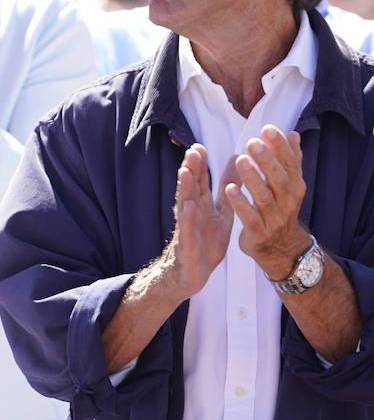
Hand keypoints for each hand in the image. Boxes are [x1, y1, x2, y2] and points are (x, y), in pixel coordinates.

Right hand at [159, 144, 230, 300]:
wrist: (192, 273)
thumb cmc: (205, 241)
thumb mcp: (220, 212)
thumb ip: (226, 189)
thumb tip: (235, 163)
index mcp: (201, 204)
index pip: (199, 180)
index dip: (199, 164)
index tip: (200, 147)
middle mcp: (191, 212)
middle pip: (190, 187)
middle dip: (191, 170)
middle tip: (193, 152)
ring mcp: (187, 226)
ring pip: (185, 203)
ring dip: (185, 188)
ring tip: (186, 172)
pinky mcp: (187, 243)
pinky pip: (187, 229)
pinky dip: (188, 217)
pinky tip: (190, 206)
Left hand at [228, 125, 311, 280]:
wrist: (281, 249)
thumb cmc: (281, 209)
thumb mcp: (288, 186)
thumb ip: (289, 161)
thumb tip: (293, 134)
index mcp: (294, 187)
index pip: (290, 164)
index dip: (280, 147)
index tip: (267, 129)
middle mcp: (287, 201)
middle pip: (279, 178)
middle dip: (266, 160)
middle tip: (251, 142)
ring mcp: (274, 218)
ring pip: (264, 197)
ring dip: (252, 178)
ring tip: (240, 160)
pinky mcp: (259, 232)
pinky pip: (250, 217)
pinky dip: (241, 203)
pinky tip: (230, 189)